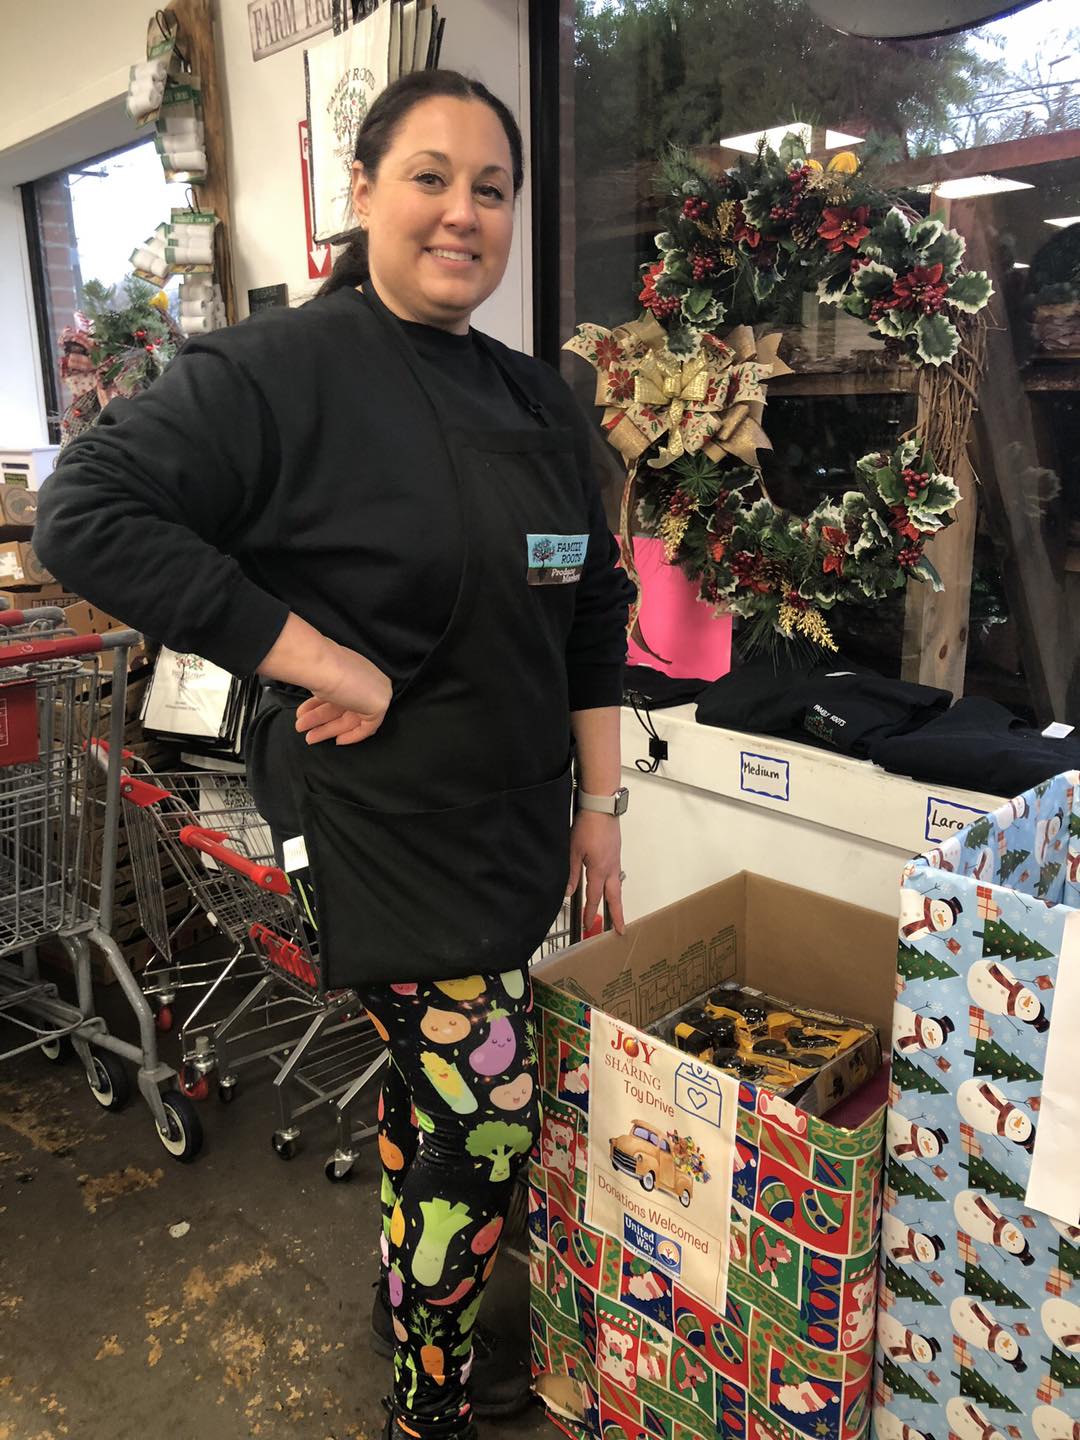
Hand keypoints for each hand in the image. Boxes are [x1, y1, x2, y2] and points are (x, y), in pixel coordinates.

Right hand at [295, 641, 391, 745]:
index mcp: (352, 667)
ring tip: (308, 737)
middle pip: (343, 707)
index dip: (322, 706)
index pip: (340, 693)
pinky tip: (337, 740)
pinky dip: (353, 735)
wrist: (322, 666)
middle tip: (301, 727)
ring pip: (351, 717)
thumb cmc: (317, 668)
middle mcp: (365, 678)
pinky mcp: (379, 705)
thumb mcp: (316, 678)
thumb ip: (321, 688)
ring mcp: (374, 690)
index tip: (306, 714)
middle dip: (320, 720)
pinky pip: (368, 726)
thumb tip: (313, 694)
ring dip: (328, 728)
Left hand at [568, 810, 624, 935]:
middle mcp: (611, 868)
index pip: (594, 898)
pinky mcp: (616, 853)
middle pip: (615, 897)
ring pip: (617, 886)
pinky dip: (615, 886)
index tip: (588, 927)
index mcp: (599, 870)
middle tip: (621, 930)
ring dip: (617, 901)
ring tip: (616, 912)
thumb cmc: (587, 826)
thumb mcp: (573, 851)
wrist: (601, 807)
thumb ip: (571, 873)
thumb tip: (567, 892)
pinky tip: (610, 886)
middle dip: (617, 915)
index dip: (590, 913)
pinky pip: (616, 875)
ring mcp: (615, 860)